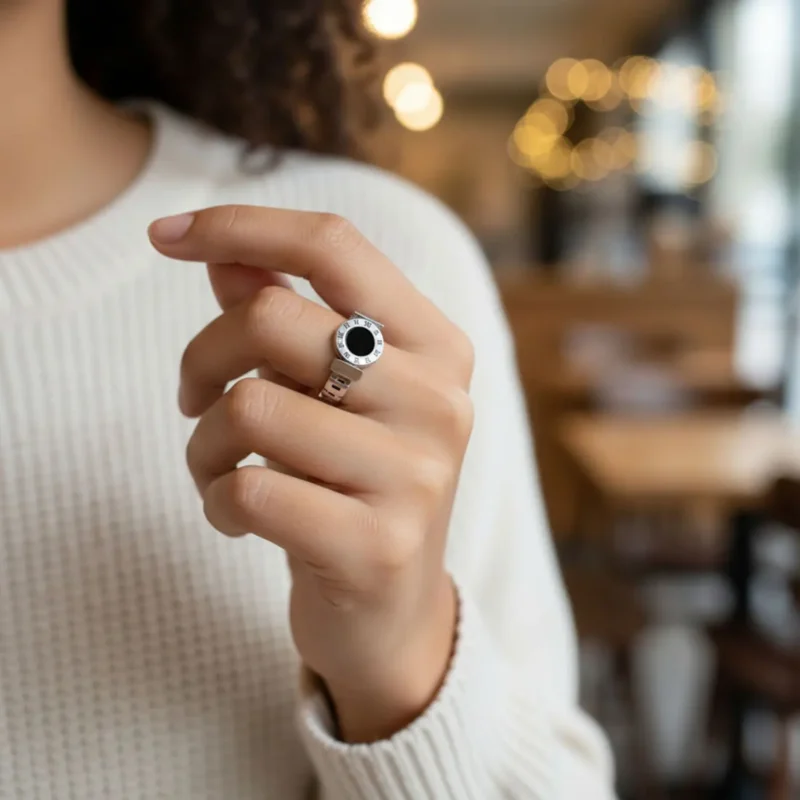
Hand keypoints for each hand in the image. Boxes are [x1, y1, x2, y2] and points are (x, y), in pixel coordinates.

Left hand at [149, 207, 474, 742]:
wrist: (392, 612)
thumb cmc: (351, 483)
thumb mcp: (328, 392)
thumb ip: (285, 316)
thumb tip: (221, 252)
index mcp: (436, 345)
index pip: (334, 246)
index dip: (242, 225)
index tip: (164, 235)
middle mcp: (439, 400)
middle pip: (269, 320)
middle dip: (200, 357)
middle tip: (192, 398)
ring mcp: (417, 474)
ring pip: (247, 409)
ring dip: (203, 444)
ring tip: (220, 470)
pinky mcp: (379, 545)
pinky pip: (248, 491)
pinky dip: (216, 501)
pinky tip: (238, 518)